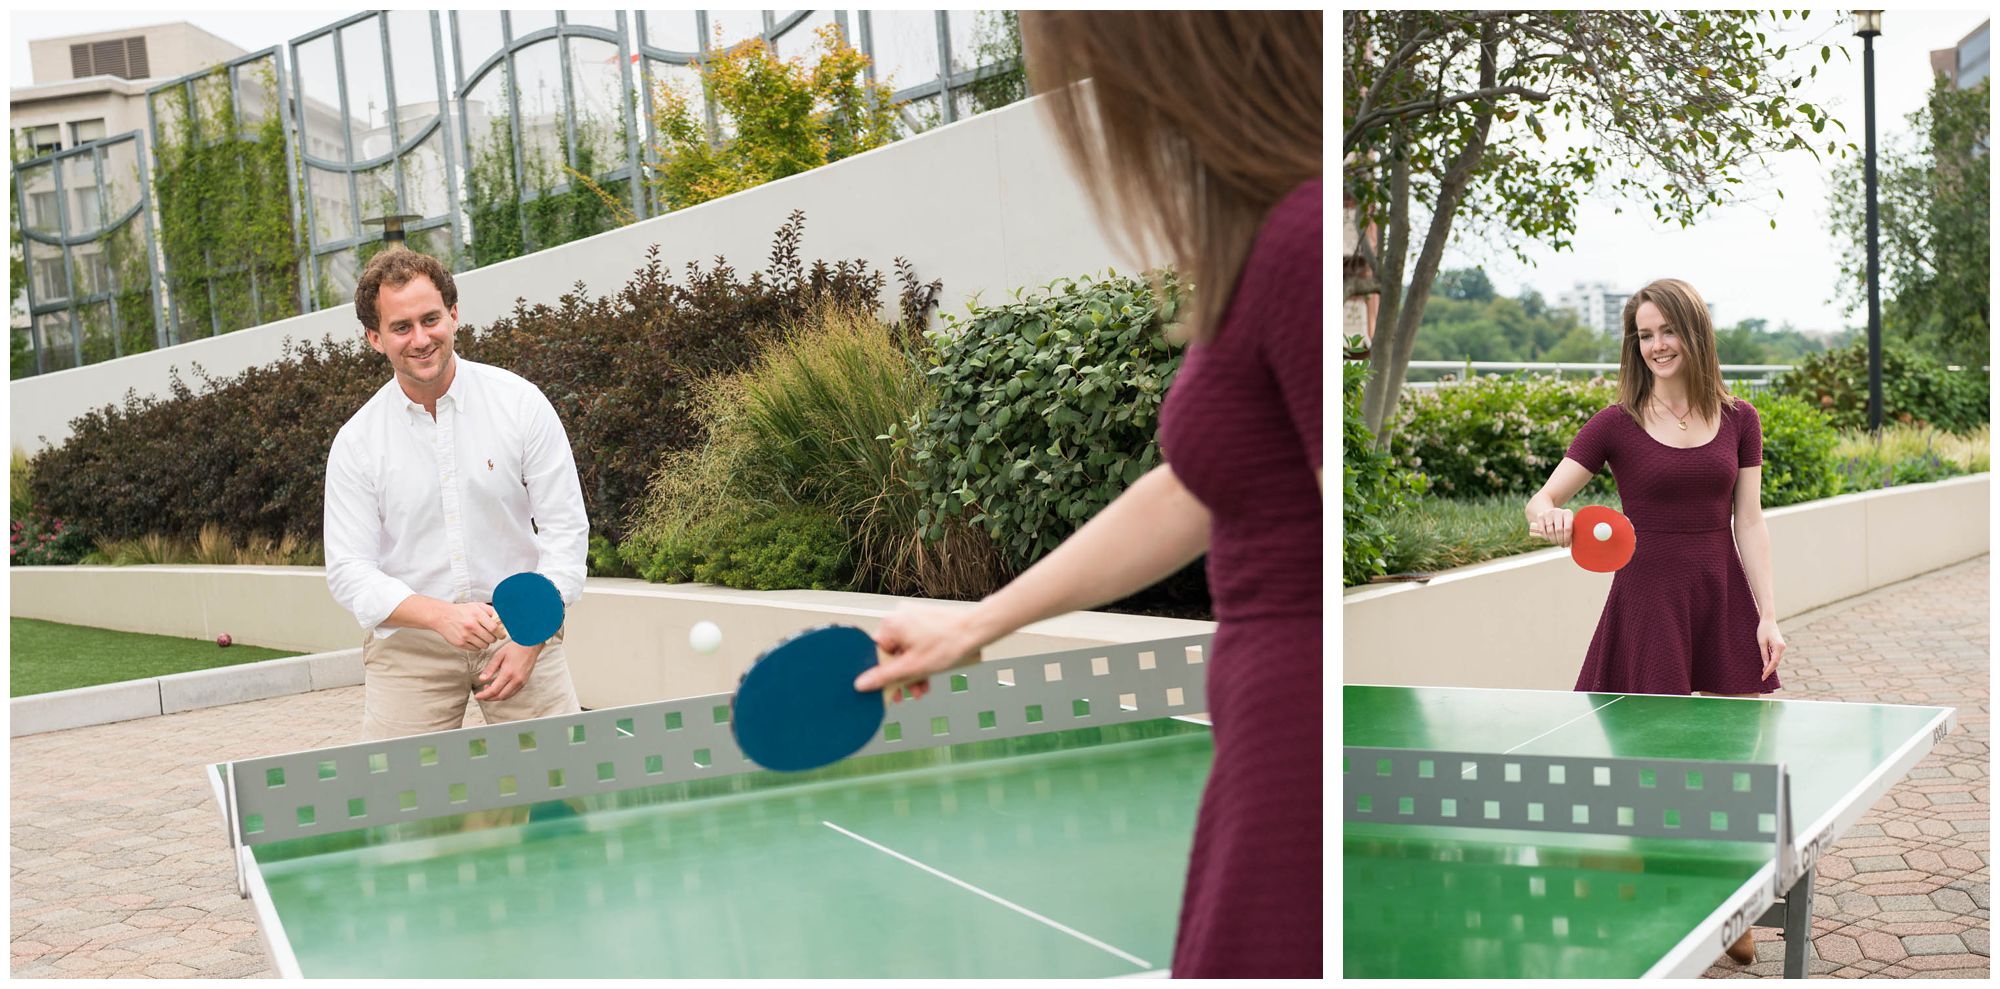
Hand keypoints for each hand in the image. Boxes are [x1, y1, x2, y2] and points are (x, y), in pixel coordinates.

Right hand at [435, 602, 502, 650]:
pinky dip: (477, 646)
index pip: (494, 628)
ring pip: (484, 645)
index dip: (501, 633)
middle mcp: (471, 625)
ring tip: (482, 637)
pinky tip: (474, 640)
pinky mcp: (460, 643)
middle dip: (494, 638)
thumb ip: (491, 611)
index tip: (502, 635)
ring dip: (486, 643)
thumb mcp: (477, 606)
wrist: (443, 616)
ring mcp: (465, 635)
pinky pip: (475, 649)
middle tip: (492, 636)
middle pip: (491, 638)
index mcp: (477, 615)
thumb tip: (502, 619)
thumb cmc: (462, 611)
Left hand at [474, 641, 540, 701]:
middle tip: (481, 694)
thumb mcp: (499, 655)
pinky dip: (504, 694)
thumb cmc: (515, 648)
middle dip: (489, 698)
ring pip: (507, 696)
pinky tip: (499, 688)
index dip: (484, 695)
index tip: (477, 696)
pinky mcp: (524, 682)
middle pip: (500, 696)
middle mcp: (516, 680)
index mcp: (508, 673)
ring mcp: (522, 682)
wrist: (531, 645)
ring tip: (489, 689)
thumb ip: (490, 668)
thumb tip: (481, 679)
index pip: (494, 690)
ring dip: (496, 696)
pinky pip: (513, 693)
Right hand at [855, 606, 987, 703]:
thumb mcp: (913, 667)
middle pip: (892, 653)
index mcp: (890, 624)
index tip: (886, 689)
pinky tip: (929, 675)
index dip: (881, 675)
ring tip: (922, 688)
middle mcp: (899, 615)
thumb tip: (861, 684)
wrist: (977, 629)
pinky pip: (916, 643)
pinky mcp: (926, 620)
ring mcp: (914, 616)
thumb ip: (885, 677)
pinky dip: (921, 659)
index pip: (875, 653)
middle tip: (906, 694)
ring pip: (905, 650)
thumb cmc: (949, 643)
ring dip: (913, 671)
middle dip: (902, 676)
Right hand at [1530, 508, 1574, 546]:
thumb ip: (1571, 532)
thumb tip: (1573, 545)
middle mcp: (1558, 511)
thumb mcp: (1568, 524)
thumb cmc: (1563, 522)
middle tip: (1561, 545)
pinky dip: (1546, 537)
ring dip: (1553, 540)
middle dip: (1560, 540)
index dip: (1567, 539)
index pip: (1567, 528)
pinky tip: (1549, 539)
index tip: (1566, 545)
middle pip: (1559, 530)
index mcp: (1567, 513)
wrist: (1551, 513)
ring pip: (1550, 531)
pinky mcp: (1540, 516)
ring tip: (1556, 542)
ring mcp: (1548, 513)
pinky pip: (1542, 531)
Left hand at [1757, 620, 1785, 679]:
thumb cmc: (1763, 630)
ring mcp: (1782, 647)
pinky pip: (1776, 656)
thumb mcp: (1761, 642)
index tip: (1763, 677)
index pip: (1774, 662)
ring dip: (1771, 666)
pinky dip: (1772, 661)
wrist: (1768, 620)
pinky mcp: (1780, 646)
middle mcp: (1783, 647)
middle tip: (1762, 678)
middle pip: (1776, 662)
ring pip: (1776, 659)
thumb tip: (1765, 665)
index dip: (1768, 670)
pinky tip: (1766, 665)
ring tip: (1764, 673)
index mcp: (1779, 647)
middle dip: (1769, 670)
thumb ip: (1764, 654)